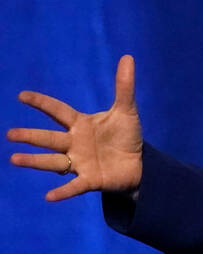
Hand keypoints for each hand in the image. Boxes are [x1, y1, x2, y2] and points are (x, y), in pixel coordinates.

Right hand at [7, 55, 143, 200]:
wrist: (139, 164)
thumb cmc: (125, 136)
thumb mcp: (126, 110)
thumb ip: (124, 86)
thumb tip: (128, 57)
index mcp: (81, 125)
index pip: (58, 111)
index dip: (42, 103)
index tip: (22, 96)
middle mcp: (75, 144)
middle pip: (50, 139)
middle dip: (31, 136)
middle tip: (10, 134)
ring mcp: (80, 163)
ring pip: (54, 161)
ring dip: (35, 161)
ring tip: (13, 159)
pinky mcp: (91, 180)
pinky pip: (74, 186)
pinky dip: (63, 191)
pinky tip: (49, 197)